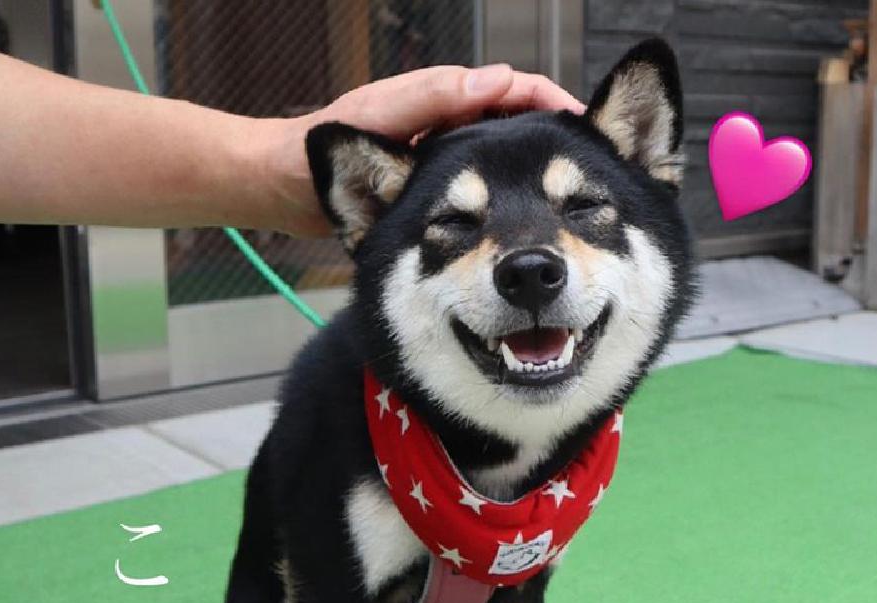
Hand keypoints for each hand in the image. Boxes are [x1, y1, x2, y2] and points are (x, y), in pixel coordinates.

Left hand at [263, 64, 583, 236]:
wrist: (280, 192)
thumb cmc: (313, 152)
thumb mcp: (377, 117)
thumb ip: (435, 98)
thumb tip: (500, 81)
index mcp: (444, 101)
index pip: (519, 92)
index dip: (556, 108)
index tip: (585, 130)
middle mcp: (450, 129)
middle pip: (523, 134)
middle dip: (560, 150)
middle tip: (596, 180)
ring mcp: (444, 165)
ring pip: (507, 170)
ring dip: (536, 187)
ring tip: (571, 212)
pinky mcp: (433, 200)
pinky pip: (483, 203)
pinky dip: (506, 214)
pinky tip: (521, 247)